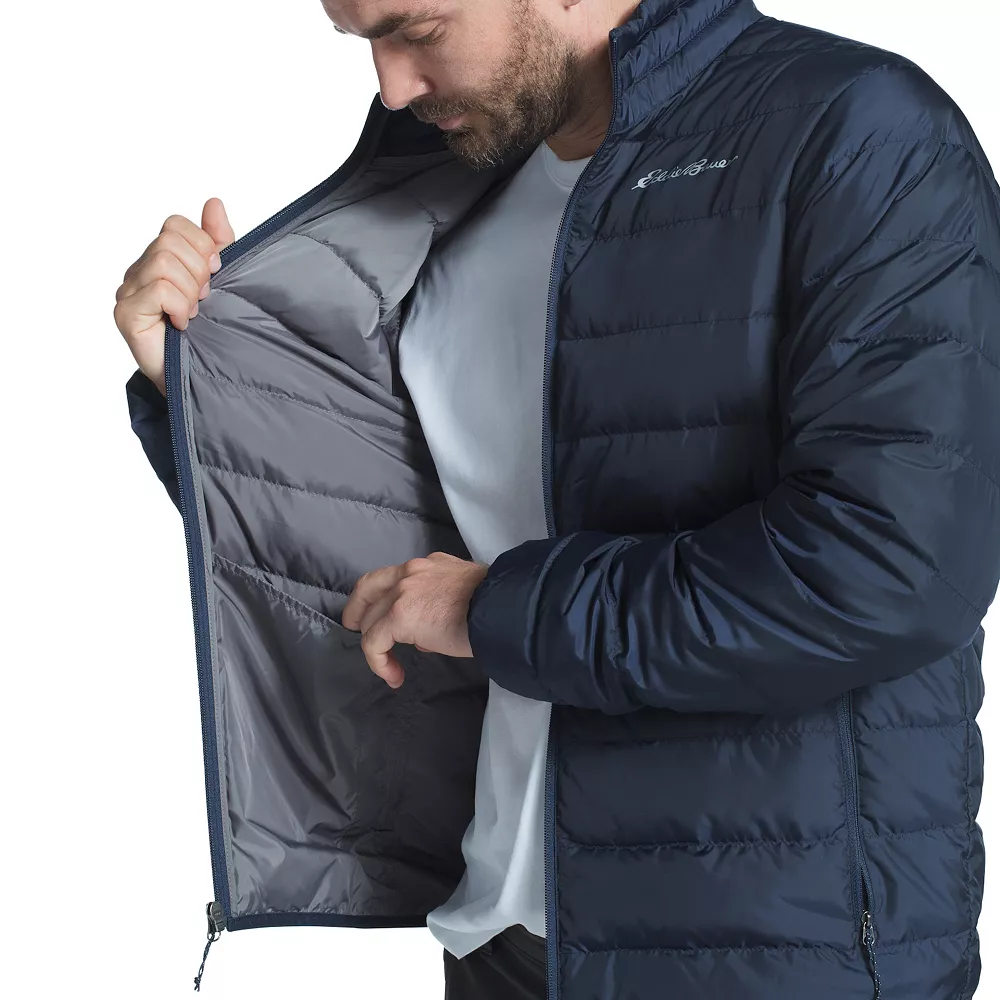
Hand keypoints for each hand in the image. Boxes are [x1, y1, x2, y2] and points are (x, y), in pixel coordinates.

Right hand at [114, 198, 235, 396]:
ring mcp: (128, 292)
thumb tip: (214, 202)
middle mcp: (138, 272)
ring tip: (193, 313)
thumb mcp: (221, 280)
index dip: (202, 246)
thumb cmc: (209, 331)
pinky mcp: (126, 314)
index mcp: (159, 260)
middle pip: (169, 242)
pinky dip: (180, 305)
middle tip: (204, 298)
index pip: (175, 225)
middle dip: (198, 271)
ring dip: (190, 291)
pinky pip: (159, 289)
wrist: (200, 376)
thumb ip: (218, 242)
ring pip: (164, 263)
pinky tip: (183, 323)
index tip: (214, 275)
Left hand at [341, 552, 488, 687]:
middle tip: (355, 628)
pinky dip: (378, 662)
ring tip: (387, 668)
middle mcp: (412, 572)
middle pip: (369, 588)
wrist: (501, 607)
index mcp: (429, 566)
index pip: (394, 576)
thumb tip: (423, 634)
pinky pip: (374, 642)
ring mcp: (403, 592)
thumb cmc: (494, 605)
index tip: (378, 614)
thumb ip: (438, 606)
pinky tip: (393, 676)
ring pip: (370, 619)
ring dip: (374, 644)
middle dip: (358, 610)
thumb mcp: (464, 596)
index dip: (379, 595)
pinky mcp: (399, 616)